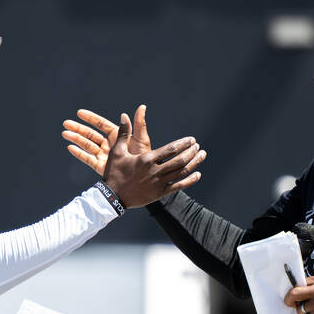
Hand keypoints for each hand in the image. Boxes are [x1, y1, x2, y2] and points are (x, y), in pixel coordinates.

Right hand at [63, 104, 153, 174]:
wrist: (143, 179)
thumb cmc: (144, 159)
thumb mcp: (142, 140)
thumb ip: (139, 124)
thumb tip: (141, 107)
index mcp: (118, 136)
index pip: (102, 125)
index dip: (91, 118)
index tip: (80, 113)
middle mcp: (109, 145)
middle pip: (91, 134)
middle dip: (78, 128)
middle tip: (66, 123)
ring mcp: (104, 155)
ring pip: (87, 145)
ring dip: (76, 139)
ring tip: (65, 133)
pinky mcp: (101, 166)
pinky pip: (88, 159)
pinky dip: (79, 154)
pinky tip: (70, 147)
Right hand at [65, 106, 205, 207]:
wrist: (112, 197)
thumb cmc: (114, 173)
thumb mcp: (117, 152)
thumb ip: (123, 134)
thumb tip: (124, 116)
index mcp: (146, 159)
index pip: (170, 150)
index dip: (183, 144)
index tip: (191, 140)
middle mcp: (155, 171)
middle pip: (179, 161)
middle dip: (191, 153)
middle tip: (198, 147)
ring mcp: (158, 183)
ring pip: (181, 172)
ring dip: (193, 164)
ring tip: (202, 156)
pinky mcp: (159, 194)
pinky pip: (178, 186)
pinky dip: (189, 180)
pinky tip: (198, 175)